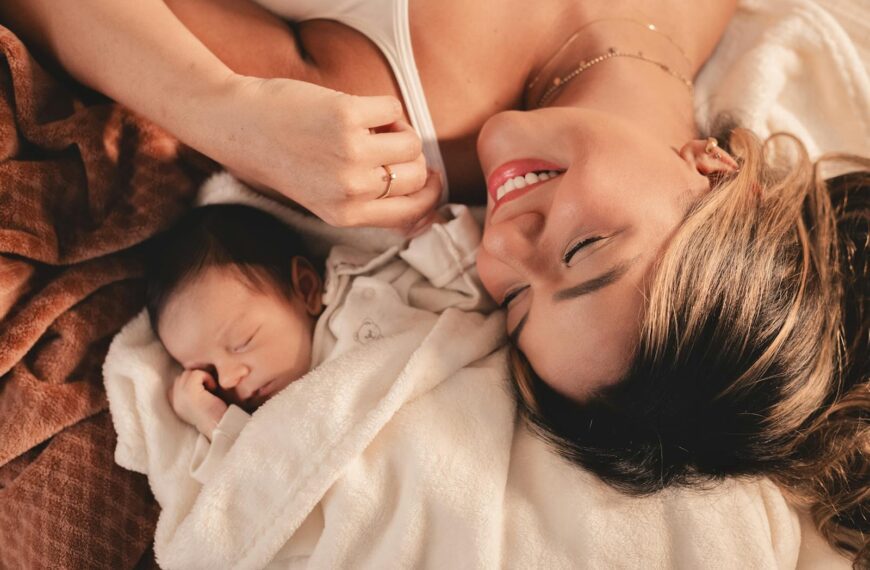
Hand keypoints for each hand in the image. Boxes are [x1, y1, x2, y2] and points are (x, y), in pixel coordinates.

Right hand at [167, 369, 227, 438]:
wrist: (220, 428)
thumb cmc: (215, 416)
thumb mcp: (199, 405)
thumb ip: (192, 394)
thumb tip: (196, 379)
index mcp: (175, 404)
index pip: (175, 384)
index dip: (191, 383)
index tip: (204, 391)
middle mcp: (174, 400)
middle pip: (182, 376)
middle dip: (197, 379)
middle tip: (208, 390)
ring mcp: (180, 396)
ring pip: (188, 373)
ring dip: (202, 377)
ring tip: (211, 390)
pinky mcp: (189, 392)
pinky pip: (196, 374)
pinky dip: (207, 377)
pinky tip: (213, 389)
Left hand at [206, 76, 440, 227]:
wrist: (240, 124)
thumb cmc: (283, 157)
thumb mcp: (323, 197)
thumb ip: (367, 200)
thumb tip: (425, 186)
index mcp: (346, 215)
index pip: (413, 212)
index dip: (430, 194)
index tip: (430, 177)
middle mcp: (351, 190)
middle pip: (416, 175)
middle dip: (411, 157)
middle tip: (387, 144)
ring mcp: (350, 154)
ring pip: (411, 142)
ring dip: (399, 129)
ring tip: (370, 126)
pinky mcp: (347, 117)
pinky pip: (393, 109)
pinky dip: (382, 106)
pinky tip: (357, 109)